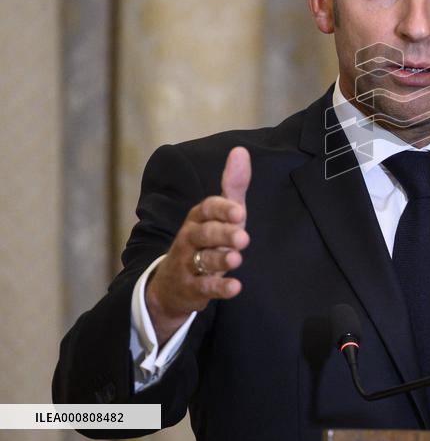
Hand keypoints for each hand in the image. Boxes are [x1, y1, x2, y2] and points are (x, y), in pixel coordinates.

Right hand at [145, 146, 251, 345]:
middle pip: (203, 235)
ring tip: (237, 259)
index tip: (240, 211)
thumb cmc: (207, 241)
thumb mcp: (221, 214)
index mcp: (198, 218)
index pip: (206, 209)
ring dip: (220, 260)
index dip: (221, 210)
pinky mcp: (192, 289)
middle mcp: (189, 239)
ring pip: (202, 261)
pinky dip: (219, 288)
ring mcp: (188, 265)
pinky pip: (204, 288)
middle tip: (243, 237)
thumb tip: (241, 150)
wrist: (174, 285)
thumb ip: (233, 186)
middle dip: (222, 235)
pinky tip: (235, 287)